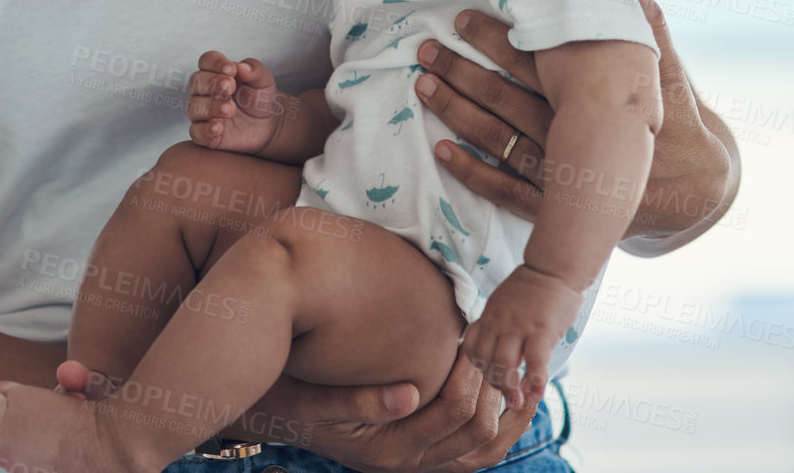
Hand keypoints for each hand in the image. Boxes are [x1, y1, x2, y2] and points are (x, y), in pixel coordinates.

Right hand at [187, 50, 281, 153]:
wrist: (267, 125)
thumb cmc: (259, 99)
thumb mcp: (264, 81)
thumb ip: (255, 71)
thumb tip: (242, 67)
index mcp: (217, 73)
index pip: (206, 61)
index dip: (215, 63)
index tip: (231, 69)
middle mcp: (205, 91)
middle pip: (195, 81)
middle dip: (212, 83)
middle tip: (230, 86)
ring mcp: (203, 113)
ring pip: (193, 107)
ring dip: (210, 106)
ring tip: (230, 109)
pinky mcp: (205, 134)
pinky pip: (196, 132)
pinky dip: (205, 130)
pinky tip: (219, 128)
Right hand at [224, 355, 536, 472]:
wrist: (273, 415)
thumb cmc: (290, 398)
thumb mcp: (314, 399)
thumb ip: (359, 401)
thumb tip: (410, 392)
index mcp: (387, 451)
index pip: (454, 414)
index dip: (472, 373)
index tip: (473, 333)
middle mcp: (407, 464)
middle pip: (480, 435)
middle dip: (495, 388)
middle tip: (496, 344)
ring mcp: (415, 463)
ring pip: (485, 451)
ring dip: (509, 414)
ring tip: (521, 373)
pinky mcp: (417, 453)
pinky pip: (473, 452)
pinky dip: (496, 425)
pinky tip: (502, 393)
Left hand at [412, 0, 735, 246]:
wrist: (694, 193)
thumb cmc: (677, 123)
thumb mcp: (665, 73)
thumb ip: (647, 25)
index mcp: (593, 99)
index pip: (534, 62)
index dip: (495, 40)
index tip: (462, 18)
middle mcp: (570, 135)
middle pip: (504, 99)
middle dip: (460, 72)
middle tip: (425, 49)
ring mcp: (560, 174)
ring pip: (497, 139)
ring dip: (455, 112)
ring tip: (422, 87)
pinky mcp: (555, 208)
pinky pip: (504, 190)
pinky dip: (471, 171)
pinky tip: (440, 149)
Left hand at [461, 265, 584, 413]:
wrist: (553, 266)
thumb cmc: (533, 286)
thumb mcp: (503, 301)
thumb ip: (498, 322)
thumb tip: (497, 345)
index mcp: (489, 314)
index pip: (471, 347)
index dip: (478, 366)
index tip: (491, 376)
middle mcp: (498, 321)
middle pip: (484, 360)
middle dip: (493, 383)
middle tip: (506, 395)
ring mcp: (518, 326)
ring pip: (503, 365)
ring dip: (509, 389)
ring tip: (517, 401)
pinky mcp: (541, 331)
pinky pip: (534, 362)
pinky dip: (534, 381)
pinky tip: (538, 393)